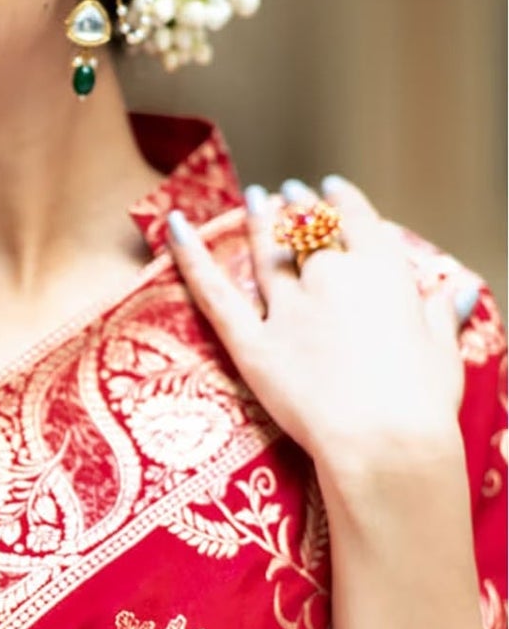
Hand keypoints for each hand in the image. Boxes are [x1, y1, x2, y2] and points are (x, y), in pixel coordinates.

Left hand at [165, 174, 477, 472]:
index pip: (358, 221)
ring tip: (252, 198)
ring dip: (258, 221)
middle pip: (307, 233)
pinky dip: (191, 257)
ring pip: (267, 253)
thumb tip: (454, 293)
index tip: (328, 187)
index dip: (341, 201)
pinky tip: (174, 226)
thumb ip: (441, 316)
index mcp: (384, 273)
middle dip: (296, 210)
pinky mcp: (251, 343)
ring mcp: (289, 308)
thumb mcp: (443, 353)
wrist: (383, 441)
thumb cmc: (422, 405)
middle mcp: (333, 278)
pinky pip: (215, 292)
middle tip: (284, 192)